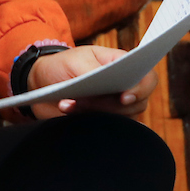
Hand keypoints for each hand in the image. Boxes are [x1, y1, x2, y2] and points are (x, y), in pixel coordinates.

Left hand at [26, 44, 148, 118]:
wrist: (40, 82)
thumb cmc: (63, 65)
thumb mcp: (77, 61)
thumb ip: (96, 72)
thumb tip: (111, 86)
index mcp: (124, 66)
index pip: (148, 78)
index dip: (142, 89)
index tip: (124, 97)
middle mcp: (124, 87)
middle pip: (137, 104)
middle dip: (110, 105)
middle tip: (82, 98)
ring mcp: (113, 107)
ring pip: (121, 119)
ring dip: (94, 112)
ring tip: (67, 103)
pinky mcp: (100, 121)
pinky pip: (104, 129)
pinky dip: (85, 122)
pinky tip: (66, 110)